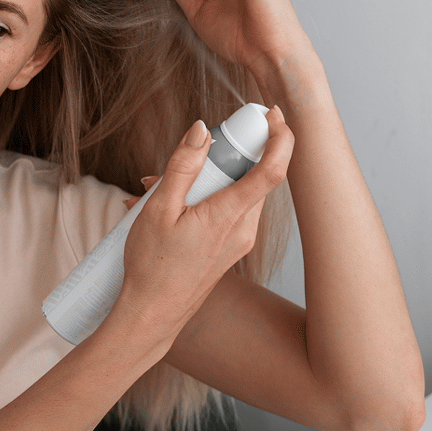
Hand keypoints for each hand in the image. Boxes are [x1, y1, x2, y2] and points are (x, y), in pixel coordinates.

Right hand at [112, 107, 292, 341]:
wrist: (151, 316)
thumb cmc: (151, 268)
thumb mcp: (158, 209)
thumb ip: (181, 166)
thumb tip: (201, 130)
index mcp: (229, 216)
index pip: (272, 170)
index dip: (280, 137)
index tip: (273, 114)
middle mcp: (243, 229)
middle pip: (252, 175)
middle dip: (224, 154)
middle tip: (190, 152)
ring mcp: (239, 241)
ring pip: (236, 192)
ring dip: (207, 178)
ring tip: (156, 187)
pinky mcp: (230, 249)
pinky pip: (227, 210)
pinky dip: (205, 198)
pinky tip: (167, 205)